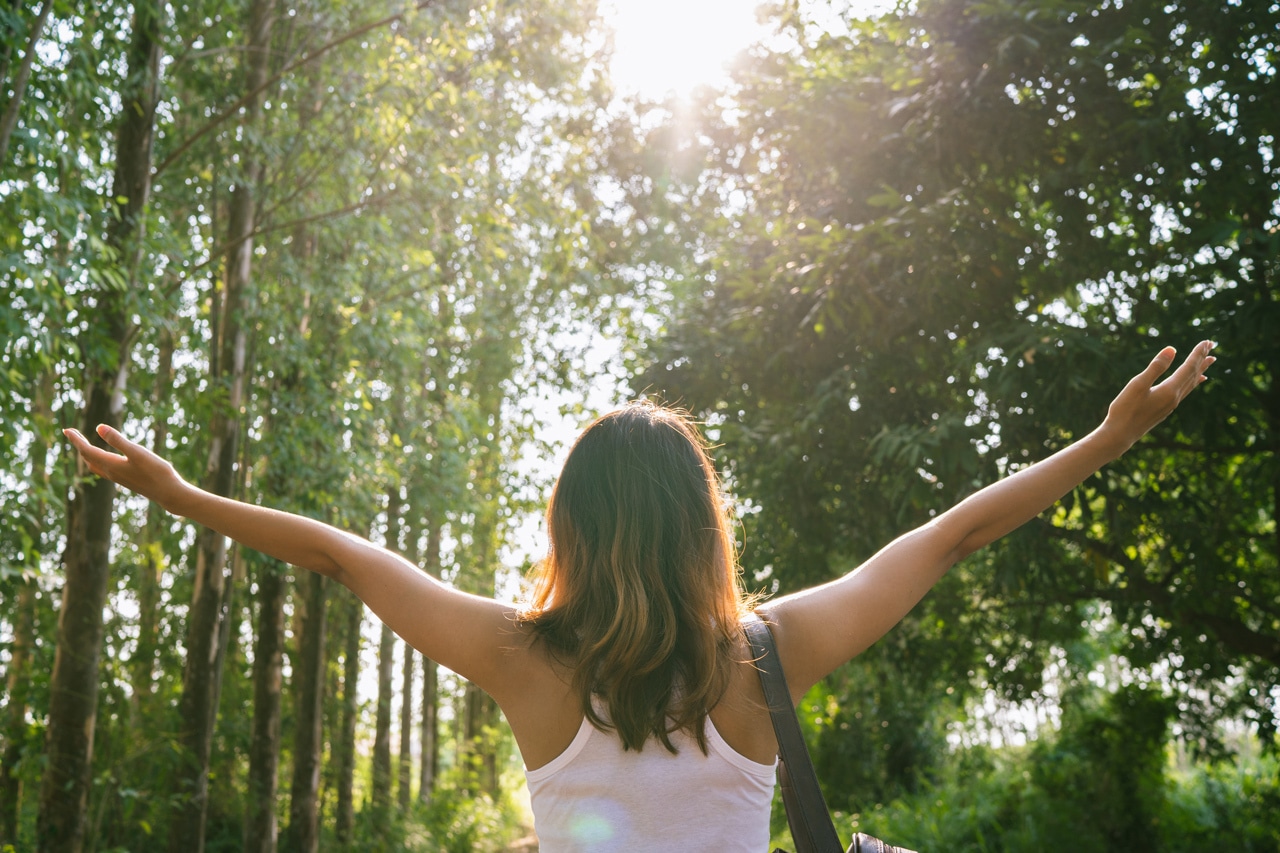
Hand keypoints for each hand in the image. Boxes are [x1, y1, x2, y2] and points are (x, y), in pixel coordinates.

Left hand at [64, 424, 189, 510]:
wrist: (168, 493)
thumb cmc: (156, 472)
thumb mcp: (137, 452)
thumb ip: (118, 440)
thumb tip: (98, 427)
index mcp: (111, 465)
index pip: (87, 450)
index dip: (76, 440)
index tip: (66, 430)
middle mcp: (111, 472)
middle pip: (88, 457)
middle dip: (79, 445)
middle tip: (72, 432)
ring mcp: (118, 477)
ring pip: (94, 465)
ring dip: (87, 453)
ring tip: (84, 444)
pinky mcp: (126, 479)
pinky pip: (103, 469)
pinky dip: (97, 460)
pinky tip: (105, 458)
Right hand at [1101, 340, 1215, 451]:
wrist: (1120, 435)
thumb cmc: (1125, 409)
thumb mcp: (1138, 385)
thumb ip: (1156, 367)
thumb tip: (1172, 349)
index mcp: (1170, 390)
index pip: (1189, 367)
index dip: (1197, 353)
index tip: (1207, 341)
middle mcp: (1175, 397)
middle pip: (1193, 374)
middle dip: (1202, 359)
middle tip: (1212, 345)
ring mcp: (1171, 404)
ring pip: (1191, 383)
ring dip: (1200, 370)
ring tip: (1209, 361)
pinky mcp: (1165, 408)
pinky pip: (1185, 391)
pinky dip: (1193, 382)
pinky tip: (1194, 382)